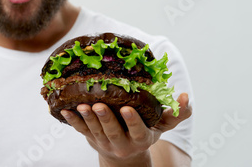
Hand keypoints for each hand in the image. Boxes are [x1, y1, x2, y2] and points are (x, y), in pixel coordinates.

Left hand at [61, 93, 191, 165]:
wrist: (125, 154)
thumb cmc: (145, 132)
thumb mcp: (161, 126)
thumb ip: (176, 113)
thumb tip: (186, 97)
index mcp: (141, 138)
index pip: (137, 130)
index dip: (132, 121)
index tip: (127, 108)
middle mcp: (122, 142)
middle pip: (113, 131)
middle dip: (105, 118)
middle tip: (99, 105)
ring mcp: (104, 142)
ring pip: (95, 131)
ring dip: (87, 118)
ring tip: (82, 106)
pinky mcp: (91, 138)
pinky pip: (80, 130)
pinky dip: (72, 120)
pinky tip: (64, 110)